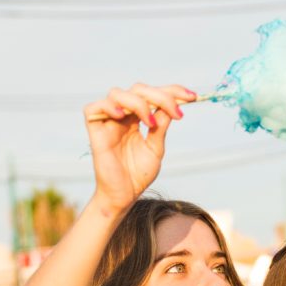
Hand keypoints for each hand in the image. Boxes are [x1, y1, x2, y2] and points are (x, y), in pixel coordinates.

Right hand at [83, 83, 195, 213]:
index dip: (172, 91)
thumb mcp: (155, 148)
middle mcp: (122, 116)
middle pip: (137, 89)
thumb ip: (160, 127)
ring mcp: (108, 122)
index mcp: (137, 119)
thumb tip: (170, 106)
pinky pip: (93, 108)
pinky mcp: (95, 132)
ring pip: (117, 93)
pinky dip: (108, 106)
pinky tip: (123, 116)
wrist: (123, 196)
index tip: (192, 97)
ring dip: (139, 102)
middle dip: (160, 96)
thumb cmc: (137, 175)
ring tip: (151, 123)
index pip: (153, 95)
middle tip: (177, 112)